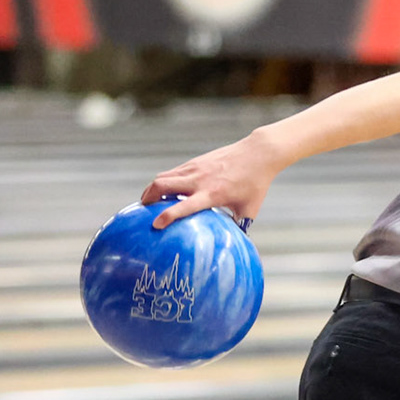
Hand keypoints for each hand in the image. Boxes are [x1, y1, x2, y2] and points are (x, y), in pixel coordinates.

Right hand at [140, 131, 284, 228]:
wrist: (258, 154)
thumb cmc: (256, 184)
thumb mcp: (249, 209)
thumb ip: (238, 226)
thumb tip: (232, 245)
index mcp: (212, 194)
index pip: (184, 205)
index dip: (167, 215)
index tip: (155, 225)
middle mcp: (199, 180)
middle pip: (161, 185)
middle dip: (147, 198)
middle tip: (142, 212)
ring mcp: (195, 168)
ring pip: (163, 176)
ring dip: (151, 189)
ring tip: (148, 202)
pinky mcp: (195, 162)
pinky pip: (172, 172)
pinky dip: (163, 181)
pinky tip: (163, 191)